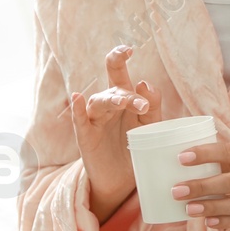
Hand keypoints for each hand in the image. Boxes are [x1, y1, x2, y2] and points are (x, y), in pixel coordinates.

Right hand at [71, 45, 160, 221]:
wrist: (122, 182)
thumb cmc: (137, 149)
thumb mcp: (151, 126)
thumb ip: (152, 105)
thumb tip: (145, 83)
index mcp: (124, 99)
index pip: (121, 74)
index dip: (121, 58)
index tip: (129, 48)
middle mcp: (108, 106)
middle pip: (110, 82)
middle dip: (115, 66)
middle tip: (125, 58)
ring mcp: (95, 121)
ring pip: (99, 102)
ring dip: (111, 98)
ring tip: (123, 101)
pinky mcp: (86, 138)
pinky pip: (80, 120)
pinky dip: (77, 109)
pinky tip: (77, 97)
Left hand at [173, 139, 229, 230]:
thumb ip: (213, 158)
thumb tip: (170, 160)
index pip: (226, 152)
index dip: (204, 154)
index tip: (181, 158)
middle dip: (202, 187)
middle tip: (176, 190)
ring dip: (211, 207)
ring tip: (188, 209)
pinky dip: (223, 222)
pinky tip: (206, 222)